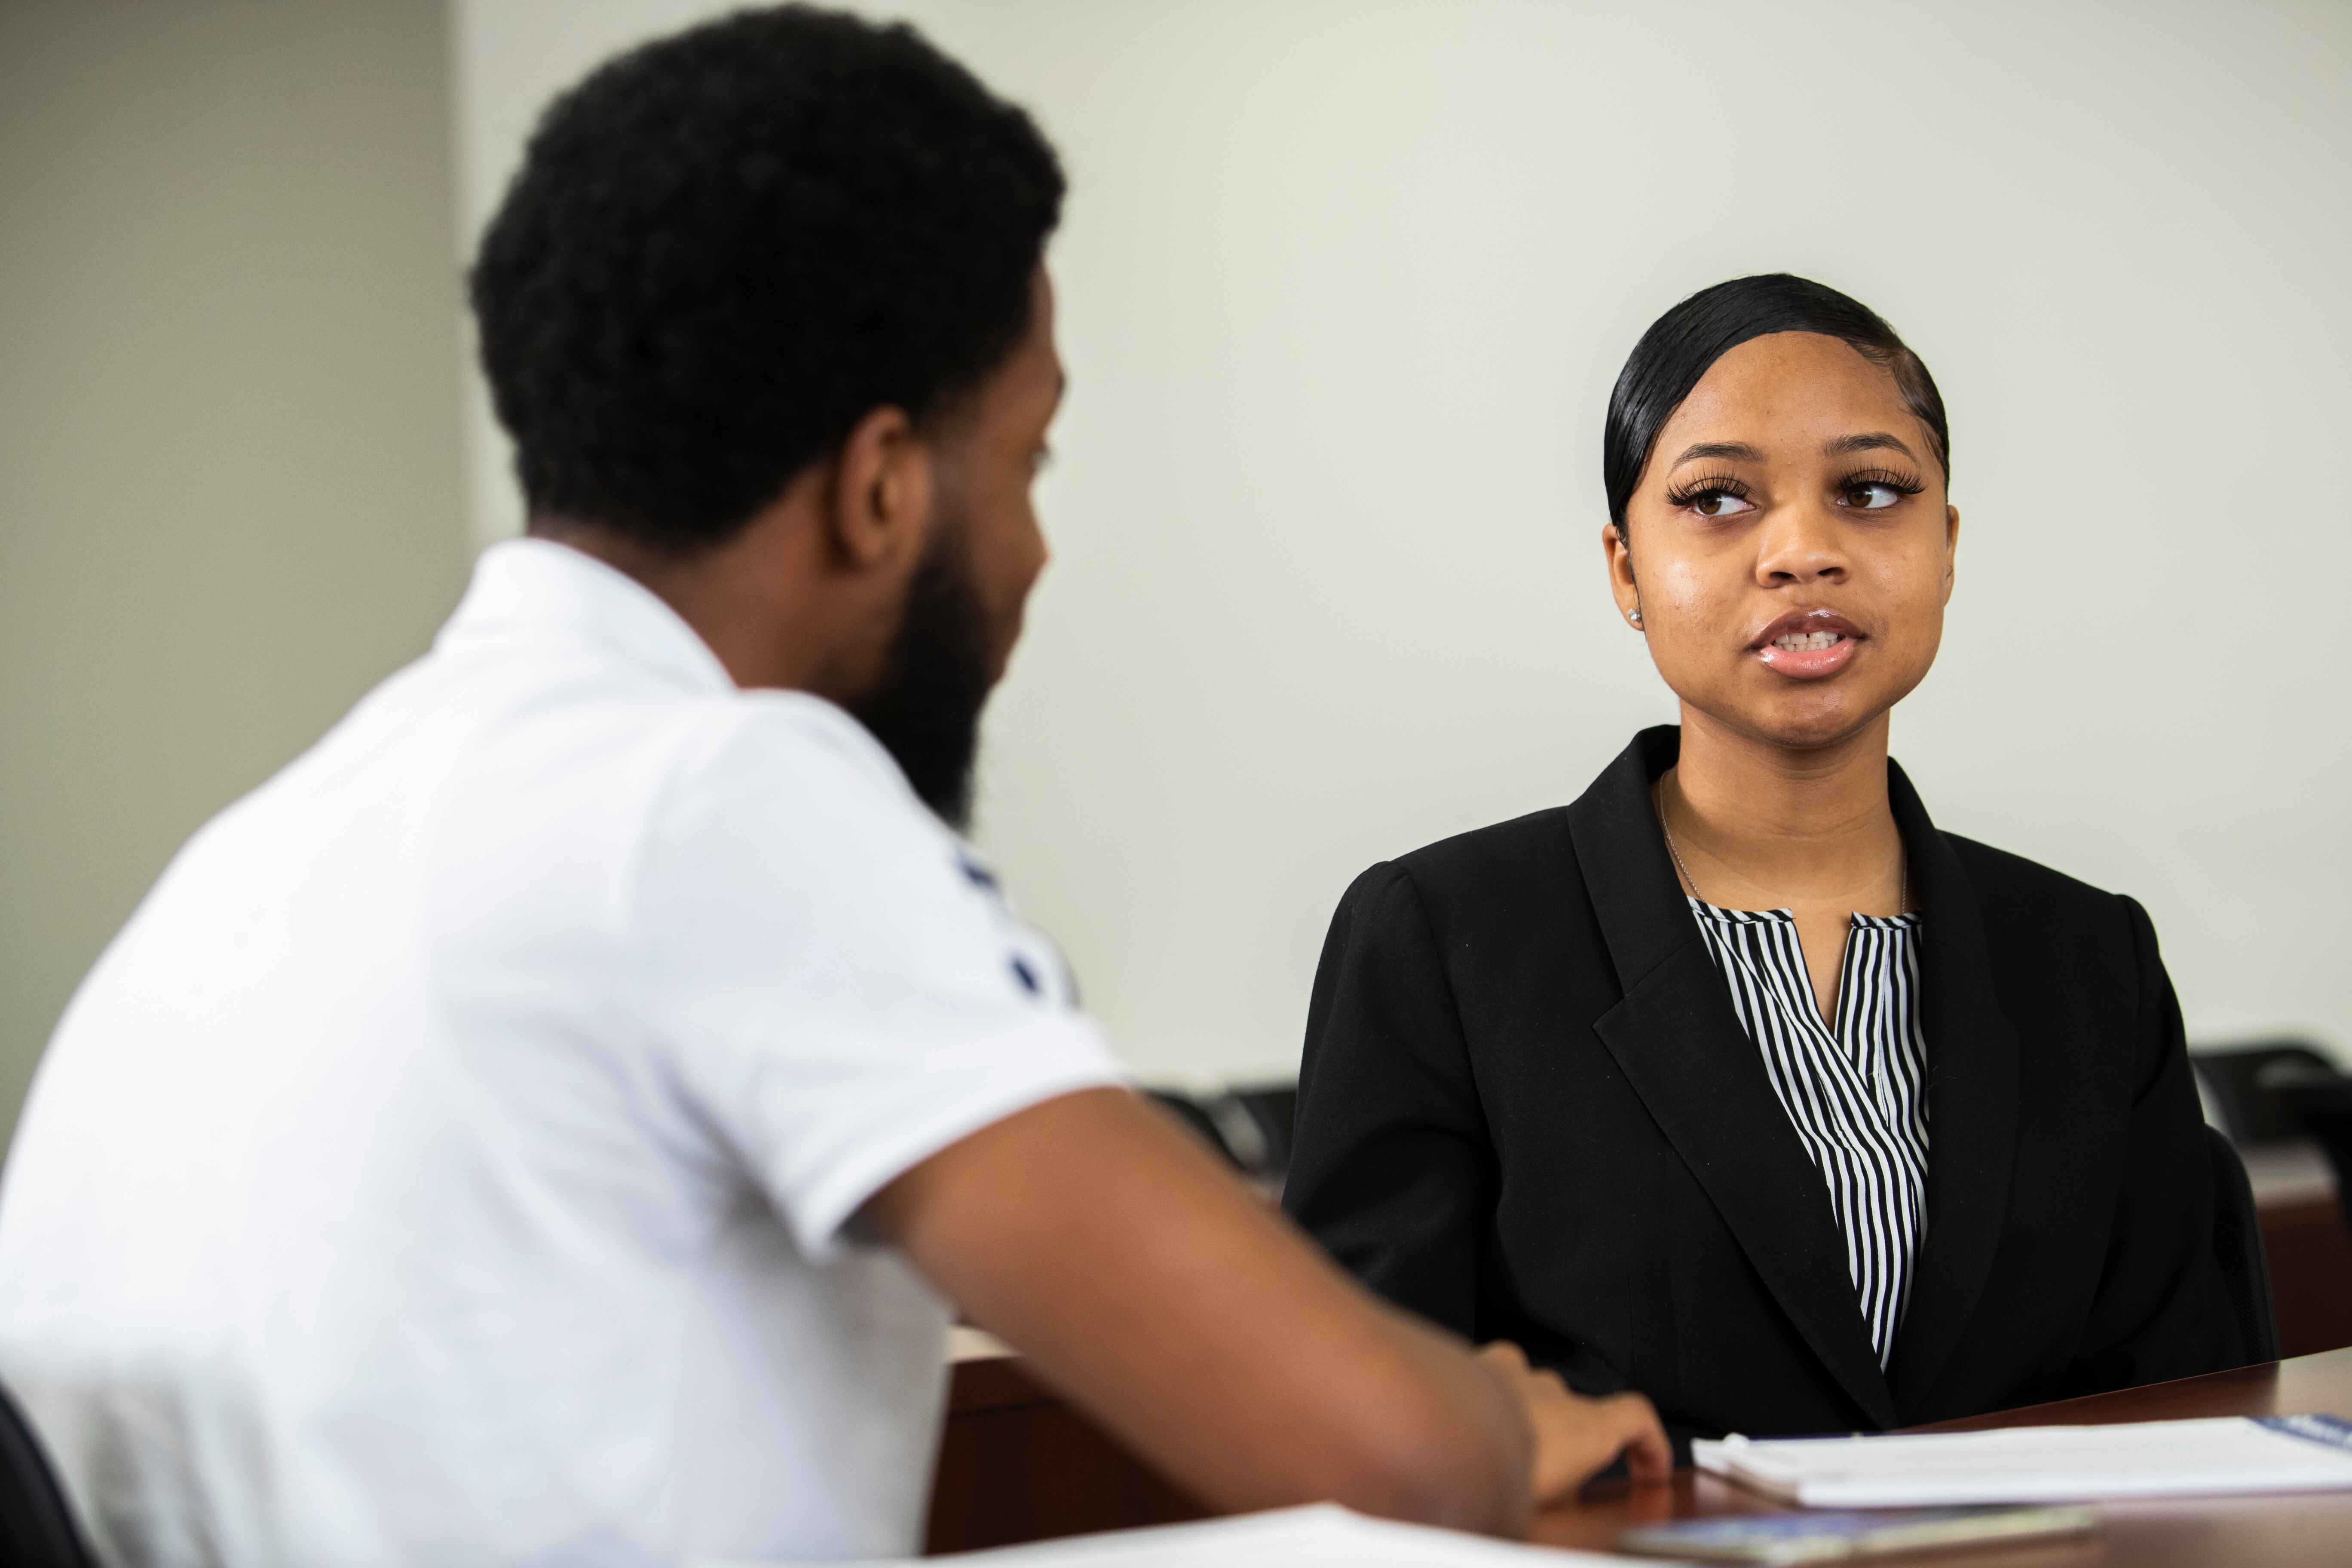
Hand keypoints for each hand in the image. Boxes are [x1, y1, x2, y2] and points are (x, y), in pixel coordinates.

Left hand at [1478, 1341, 1671, 1506]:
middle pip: (1576, 1418)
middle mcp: (1552, 1392)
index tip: (1649, 1469)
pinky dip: (1490, 1403)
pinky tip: (1473, 1434)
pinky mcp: (1472, 1366)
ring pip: (1532, 1395)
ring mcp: (1511, 1374)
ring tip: (1506, 1461)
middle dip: (1569, 1451)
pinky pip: (1490, 1380)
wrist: (1436, 1438)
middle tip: (1550, 1489)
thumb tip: (1569, 1525)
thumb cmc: (1490, 1478)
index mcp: (1585, 1428)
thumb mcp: (1551, 1518)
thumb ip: (1570, 1512)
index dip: (1650, 1445)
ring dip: (1528, 1424)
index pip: (1638, 1418)